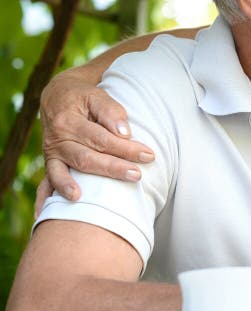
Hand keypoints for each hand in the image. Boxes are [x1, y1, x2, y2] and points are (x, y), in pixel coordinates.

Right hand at [36, 68, 153, 213]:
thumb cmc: (84, 98)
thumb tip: (124, 132)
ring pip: (68, 171)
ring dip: (81, 185)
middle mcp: (57, 139)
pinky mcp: (50, 164)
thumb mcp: (97, 96)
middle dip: (113, 168)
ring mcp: (52, 154)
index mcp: (69, 121)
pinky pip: (45, 182)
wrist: (58, 98)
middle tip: (137, 175)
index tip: (148, 155)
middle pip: (87, 157)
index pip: (102, 138)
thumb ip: (111, 111)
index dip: (126, 148)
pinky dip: (44, 197)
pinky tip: (42, 214)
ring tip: (94, 198)